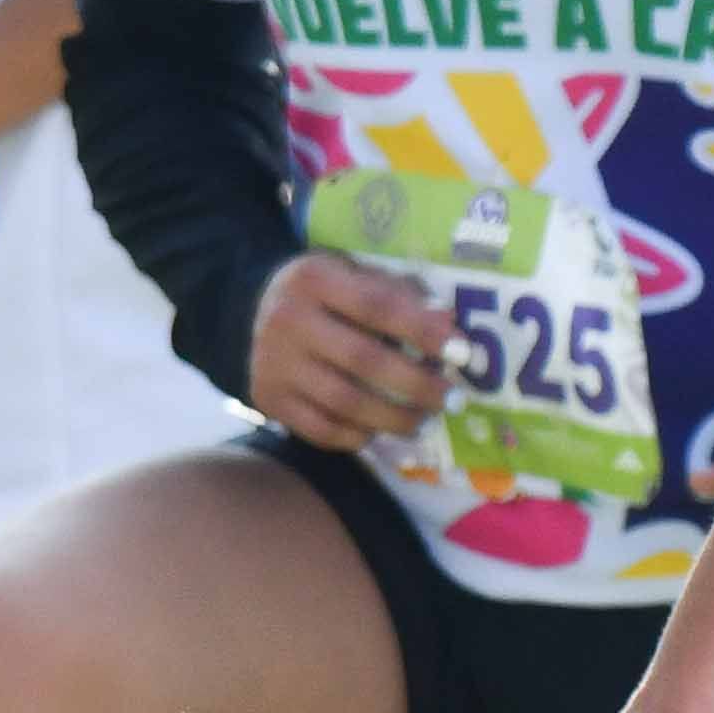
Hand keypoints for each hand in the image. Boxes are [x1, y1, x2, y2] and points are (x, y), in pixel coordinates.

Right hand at [250, 254, 457, 453]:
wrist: (252, 312)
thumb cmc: (325, 295)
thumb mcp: (355, 277)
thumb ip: (400, 294)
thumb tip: (447, 321)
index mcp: (314, 279)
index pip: (377, 306)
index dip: (423, 331)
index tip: (461, 353)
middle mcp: (288, 319)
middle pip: (364, 360)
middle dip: (417, 384)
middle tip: (453, 399)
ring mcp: (274, 363)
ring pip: (345, 402)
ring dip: (395, 418)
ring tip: (425, 420)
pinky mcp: (269, 398)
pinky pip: (322, 429)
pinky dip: (358, 435)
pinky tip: (380, 430)